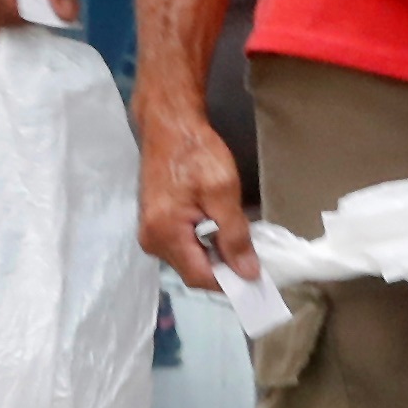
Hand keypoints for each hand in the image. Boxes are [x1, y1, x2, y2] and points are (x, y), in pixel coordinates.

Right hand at [134, 89, 251, 292]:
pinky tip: (218, 230)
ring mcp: (151, 233)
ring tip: (236, 239)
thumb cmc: (196, 153)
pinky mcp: (155, 224)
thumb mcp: (222, 193)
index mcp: (164, 234)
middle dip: (223, 268)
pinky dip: (203, 244)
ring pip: (189, 260)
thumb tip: (247, 273)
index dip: (230, 281)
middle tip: (251, 255)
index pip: (200, 278)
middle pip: (193, 272)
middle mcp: (151, 240)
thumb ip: (234, 236)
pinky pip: (183, 246)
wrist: (170, 125)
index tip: (256, 277)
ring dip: (214, 256)